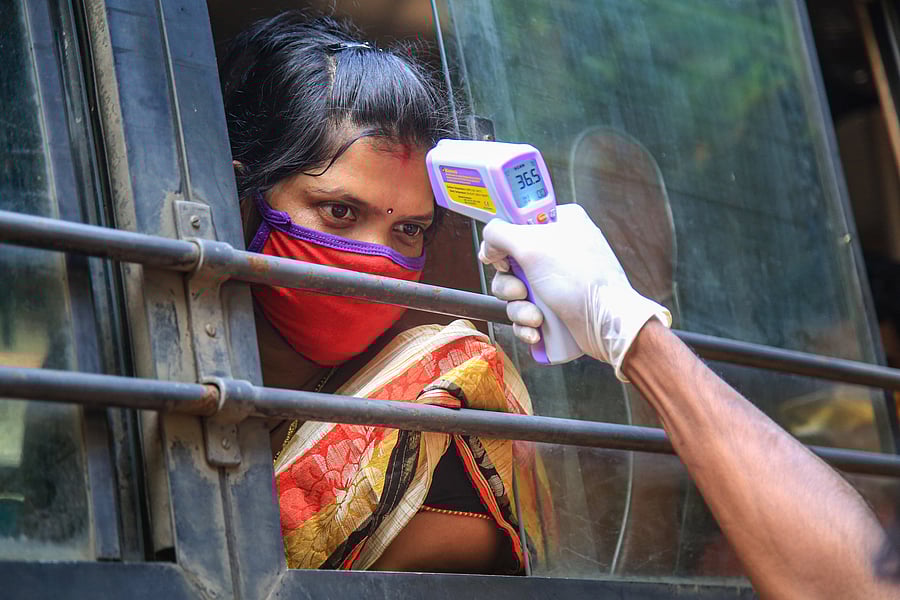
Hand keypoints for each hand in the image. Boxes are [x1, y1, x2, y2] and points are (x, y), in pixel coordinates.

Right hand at [479, 204, 670, 378]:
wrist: (609, 323)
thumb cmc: (580, 279)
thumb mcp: (531, 245)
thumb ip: (499, 234)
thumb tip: (487, 243)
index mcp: (560, 223)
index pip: (516, 225)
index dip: (504, 245)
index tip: (502, 259)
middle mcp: (559, 249)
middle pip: (511, 264)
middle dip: (510, 286)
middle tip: (520, 292)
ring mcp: (559, 280)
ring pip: (517, 293)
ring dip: (519, 309)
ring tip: (536, 318)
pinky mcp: (559, 307)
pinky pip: (529, 313)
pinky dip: (528, 324)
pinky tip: (537, 331)